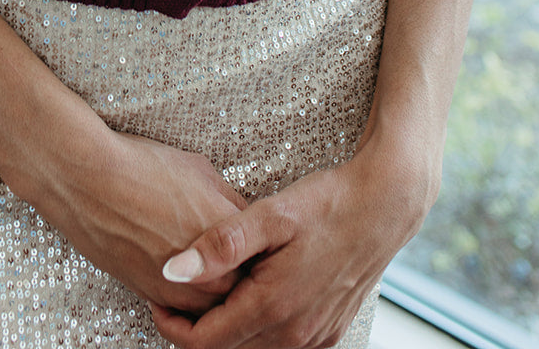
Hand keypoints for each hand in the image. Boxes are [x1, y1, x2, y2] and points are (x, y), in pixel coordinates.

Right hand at [50, 130, 249, 318]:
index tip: (258, 244)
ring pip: (214, 306)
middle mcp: (214, 273)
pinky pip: (183, 310)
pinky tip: (180, 270)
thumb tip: (240, 214)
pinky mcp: (155, 298)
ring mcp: (184, 292)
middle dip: (243, 276)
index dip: (261, 250)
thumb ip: (229, 201)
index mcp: (233, 238)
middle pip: (244, 289)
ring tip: (208, 268)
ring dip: (214, 292)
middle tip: (235, 260)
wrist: (90, 182)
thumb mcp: (201, 171)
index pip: (264, 257)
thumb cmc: (143, 168)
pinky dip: (186, 297)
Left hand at [146, 146, 428, 348]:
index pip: (205, 343)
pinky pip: (278, 344)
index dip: (171, 326)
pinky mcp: (327, 332)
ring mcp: (314, 337)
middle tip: (174, 289)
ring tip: (206, 289)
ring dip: (224, 328)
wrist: (384, 207)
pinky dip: (253, 328)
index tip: (155, 298)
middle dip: (194, 327)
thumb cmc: (326, 204)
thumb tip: (172, 271)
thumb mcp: (270, 215)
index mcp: (273, 307)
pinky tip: (246, 293)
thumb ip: (220, 244)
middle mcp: (294, 334)